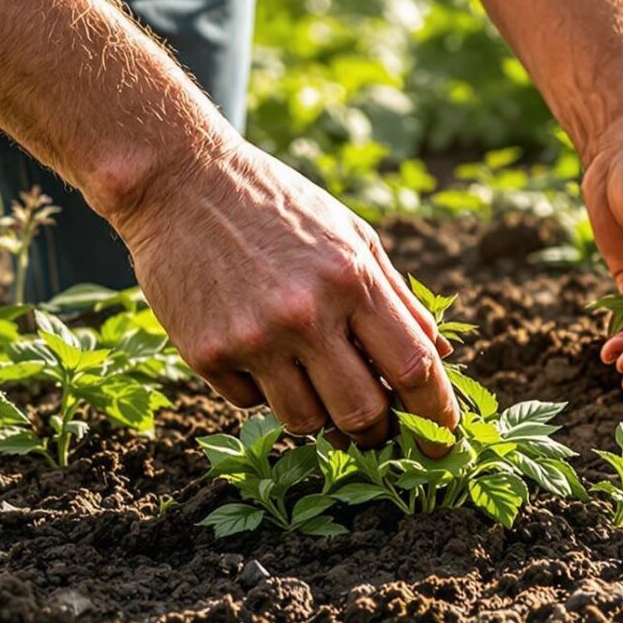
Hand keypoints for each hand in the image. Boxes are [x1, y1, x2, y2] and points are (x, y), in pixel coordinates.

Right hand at [105, 139, 456, 448]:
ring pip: (306, 423)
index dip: (437, 414)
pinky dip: (264, 391)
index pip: (414, 368)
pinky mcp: (207, 353)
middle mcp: (306, 314)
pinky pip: (251, 403)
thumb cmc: (277, 206)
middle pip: (363, 414)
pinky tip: (256, 348)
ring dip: (319, 416)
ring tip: (310, 376)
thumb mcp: (351, 235)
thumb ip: (398, 298)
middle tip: (375, 426)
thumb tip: (442, 357)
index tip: (444, 441)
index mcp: (353, 279)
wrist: (178, 181)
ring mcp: (254, 337)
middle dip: (378, 432)